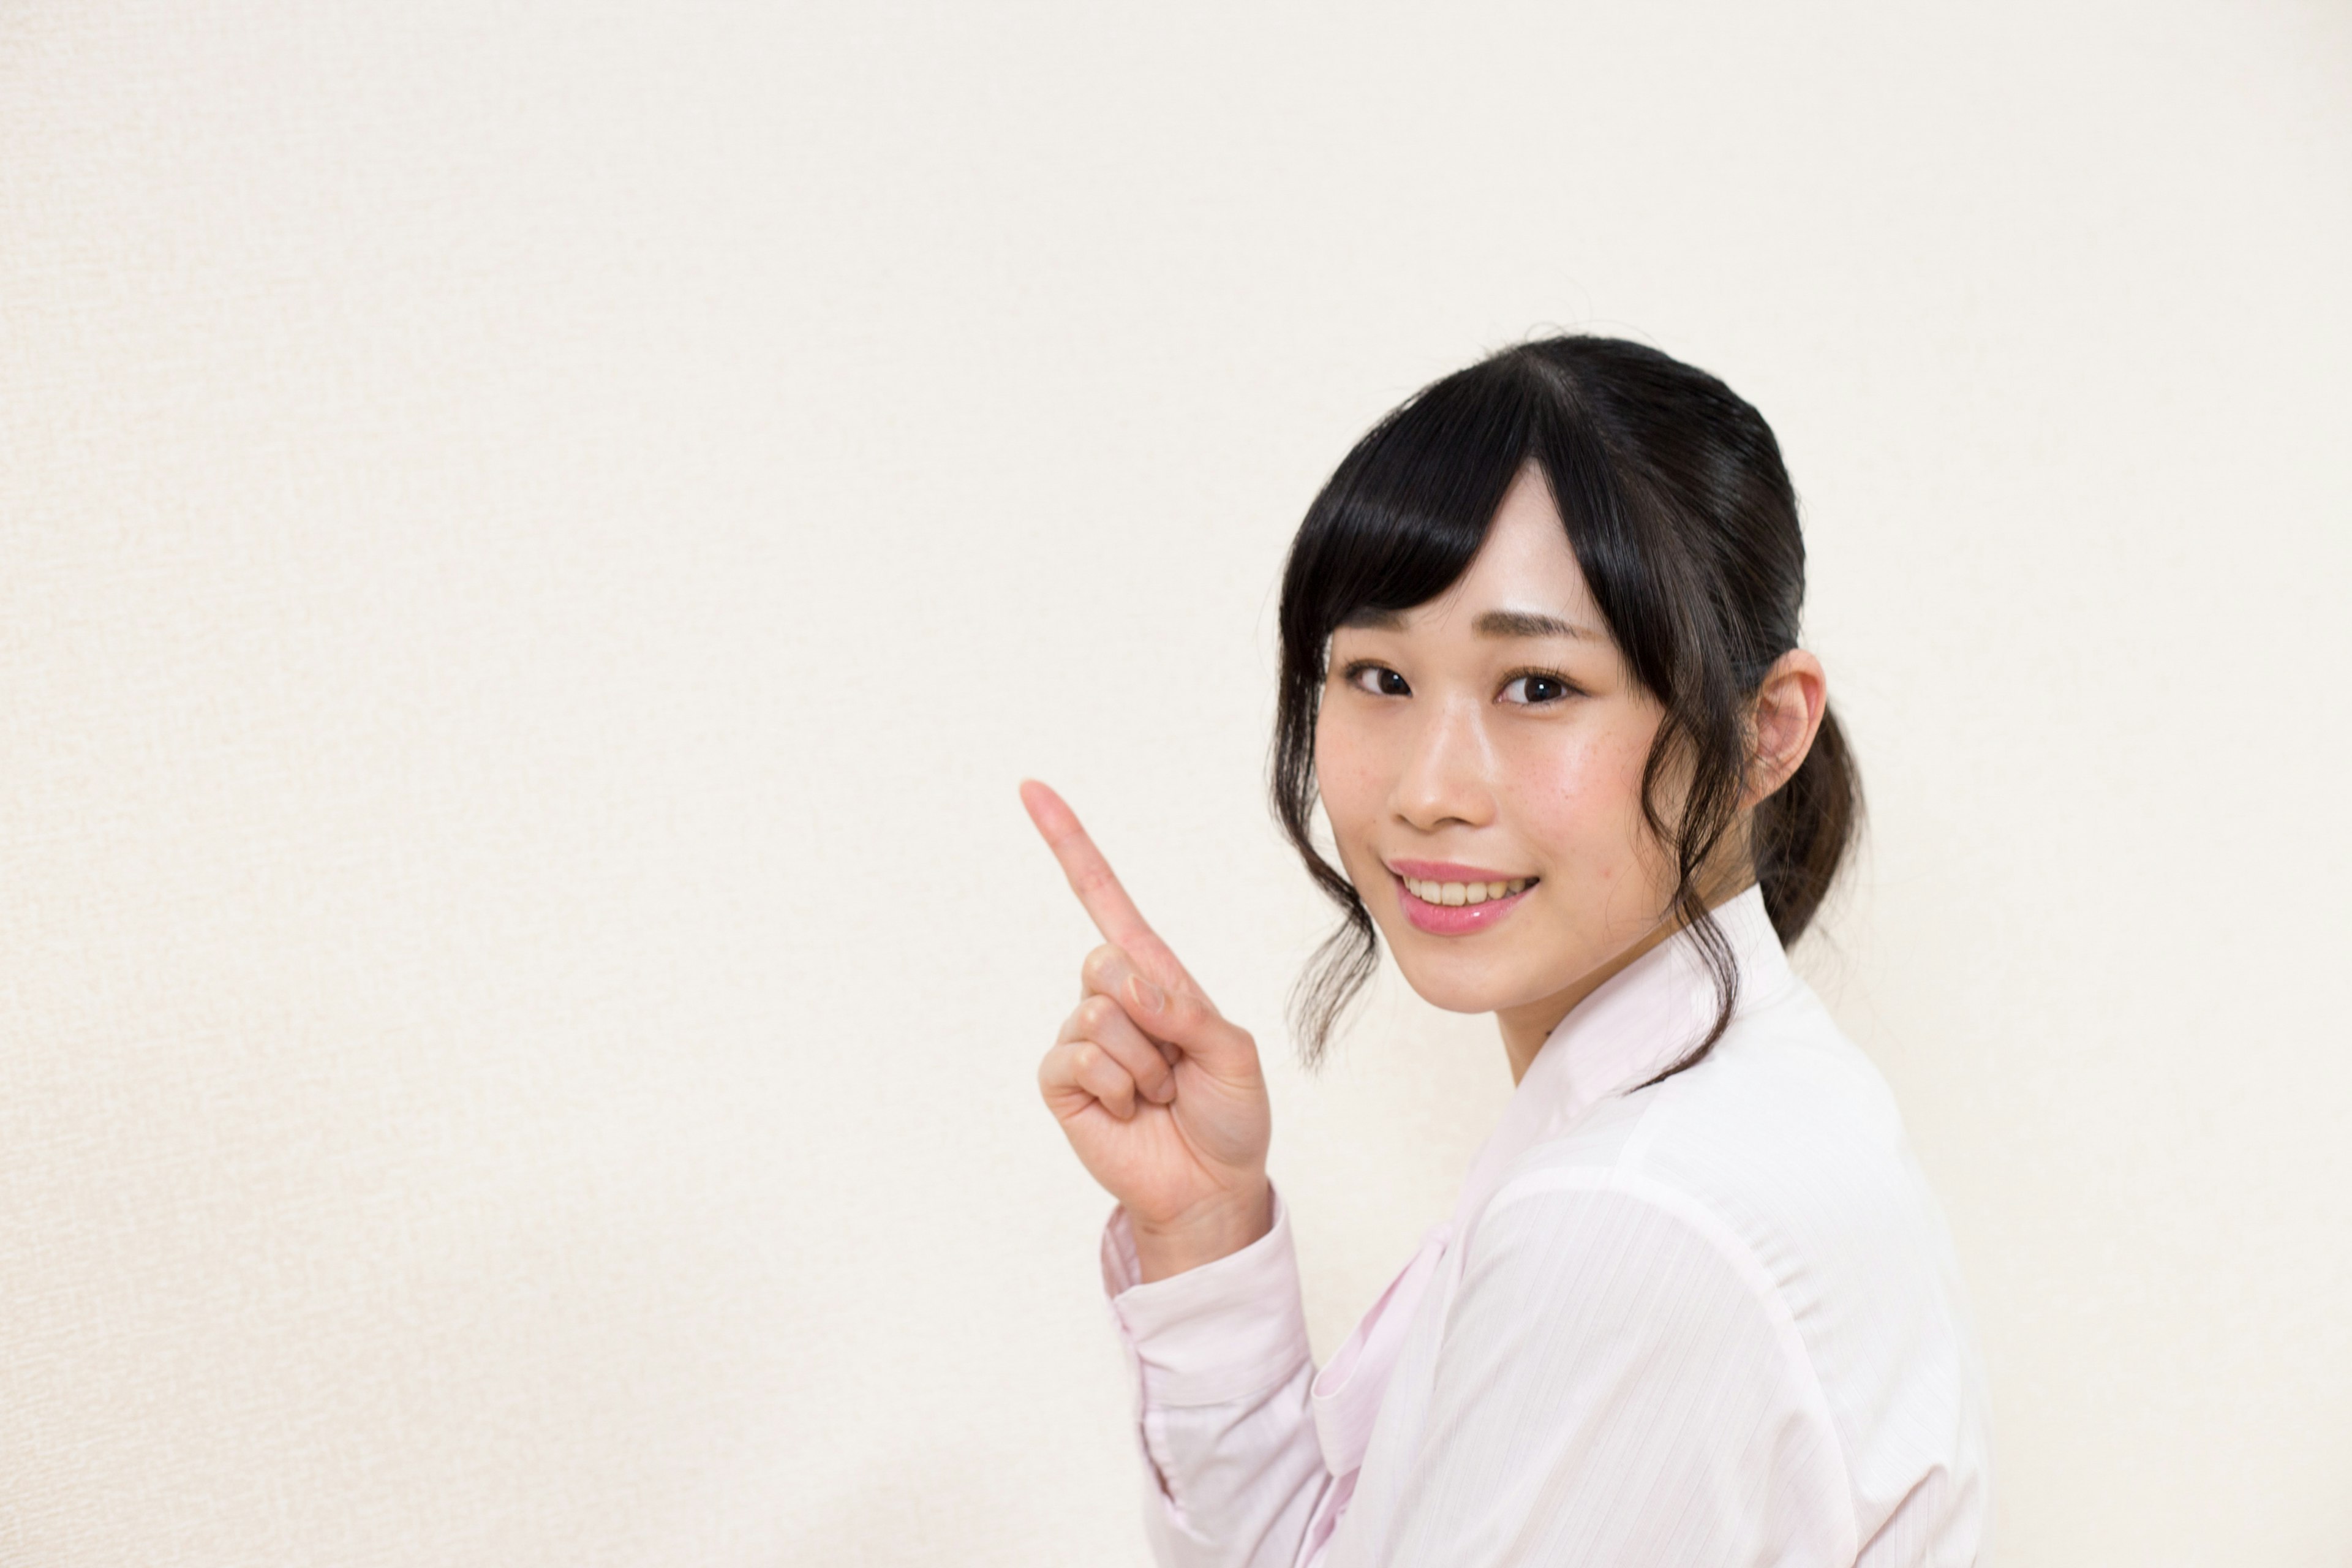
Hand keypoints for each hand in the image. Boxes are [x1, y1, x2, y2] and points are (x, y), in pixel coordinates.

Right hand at [1020, 779, 1271, 1280]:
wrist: (1211, 1186)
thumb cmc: (1230, 1114)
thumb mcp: (1233, 1051)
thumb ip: (1185, 1009)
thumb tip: (1120, 986)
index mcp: (1155, 974)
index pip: (1103, 898)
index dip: (1069, 844)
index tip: (1032, 790)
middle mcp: (1112, 997)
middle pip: (1104, 961)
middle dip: (1153, 1016)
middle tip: (1176, 1063)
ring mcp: (1083, 1038)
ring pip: (1097, 1016)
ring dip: (1143, 1064)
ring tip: (1158, 1094)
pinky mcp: (1062, 1081)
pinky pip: (1077, 1061)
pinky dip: (1116, 1090)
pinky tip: (1128, 1111)